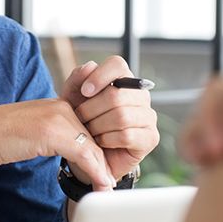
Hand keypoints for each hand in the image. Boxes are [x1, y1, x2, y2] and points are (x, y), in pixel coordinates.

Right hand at [0, 98, 116, 190]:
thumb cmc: (2, 136)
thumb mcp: (37, 133)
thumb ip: (58, 138)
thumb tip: (78, 158)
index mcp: (60, 104)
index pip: (89, 129)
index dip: (98, 152)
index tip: (105, 171)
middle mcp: (63, 107)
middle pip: (94, 138)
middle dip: (103, 163)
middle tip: (110, 184)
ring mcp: (59, 117)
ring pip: (92, 147)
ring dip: (102, 171)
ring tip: (107, 189)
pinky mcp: (53, 132)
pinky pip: (84, 154)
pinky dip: (95, 172)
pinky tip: (101, 185)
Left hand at [60, 56, 160, 178]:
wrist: (88, 156)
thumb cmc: (82, 124)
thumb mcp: (72, 100)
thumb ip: (77, 79)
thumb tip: (91, 66)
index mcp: (124, 81)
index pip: (118, 65)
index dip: (99, 76)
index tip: (84, 92)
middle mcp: (141, 96)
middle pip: (116, 94)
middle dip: (91, 108)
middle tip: (80, 119)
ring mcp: (149, 117)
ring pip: (121, 116)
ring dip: (98, 125)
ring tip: (89, 132)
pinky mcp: (150, 138)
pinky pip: (126, 135)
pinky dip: (107, 139)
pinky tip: (100, 143)